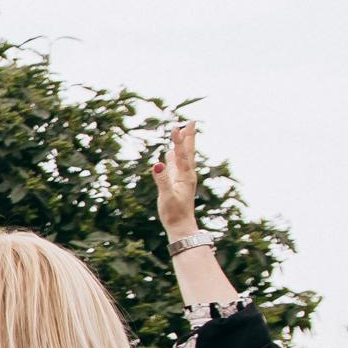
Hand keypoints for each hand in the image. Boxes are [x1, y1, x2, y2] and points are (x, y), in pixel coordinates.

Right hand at [153, 121, 203, 240]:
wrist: (181, 226)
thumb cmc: (174, 214)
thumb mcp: (167, 197)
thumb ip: (162, 180)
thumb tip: (157, 164)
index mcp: (185, 176)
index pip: (181, 154)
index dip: (178, 140)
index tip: (175, 126)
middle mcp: (186, 174)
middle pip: (188, 151)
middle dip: (189, 137)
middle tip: (191, 122)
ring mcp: (182, 178)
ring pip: (183, 157)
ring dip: (183, 144)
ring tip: (182, 132)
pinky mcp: (177, 183)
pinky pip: (176, 165)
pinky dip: (174, 155)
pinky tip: (171, 153)